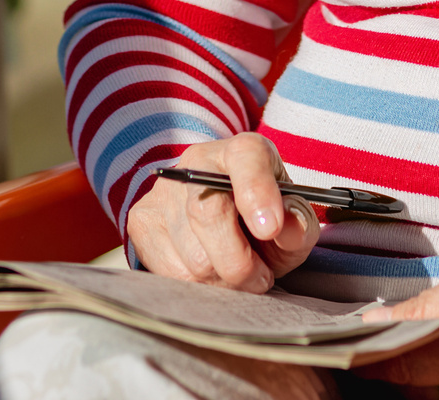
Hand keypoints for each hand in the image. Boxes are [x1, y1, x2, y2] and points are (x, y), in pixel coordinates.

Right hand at [126, 132, 318, 291]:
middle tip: (261, 277)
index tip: (269, 228)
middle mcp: (196, 162)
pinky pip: (170, 274)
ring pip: (192, 257)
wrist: (219, 210)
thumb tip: (286, 229)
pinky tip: (210, 274)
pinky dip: (198, 286)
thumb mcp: (291, 216)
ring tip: (235, 272)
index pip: (245, 159)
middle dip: (241, 263)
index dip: (257, 193)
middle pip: (208, 215)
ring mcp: (162, 190)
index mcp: (242, 151)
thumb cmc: (263, 215)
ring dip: (222, 282)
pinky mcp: (140, 221)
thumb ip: (298, 222)